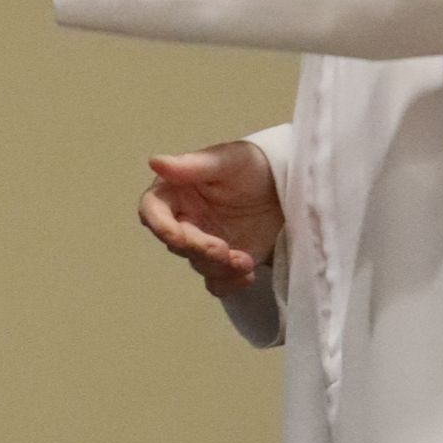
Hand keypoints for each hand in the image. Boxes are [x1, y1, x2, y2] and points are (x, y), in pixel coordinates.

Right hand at [140, 143, 284, 295]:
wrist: (290, 191)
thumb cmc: (256, 167)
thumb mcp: (228, 160)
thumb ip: (192, 165)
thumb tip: (155, 162)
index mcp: (178, 192)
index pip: (152, 211)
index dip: (160, 227)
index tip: (180, 237)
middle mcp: (185, 219)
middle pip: (177, 244)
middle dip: (200, 249)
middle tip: (225, 249)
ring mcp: (205, 243)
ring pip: (198, 265)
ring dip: (221, 267)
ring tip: (245, 259)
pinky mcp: (224, 262)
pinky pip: (217, 283)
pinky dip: (230, 283)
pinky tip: (248, 274)